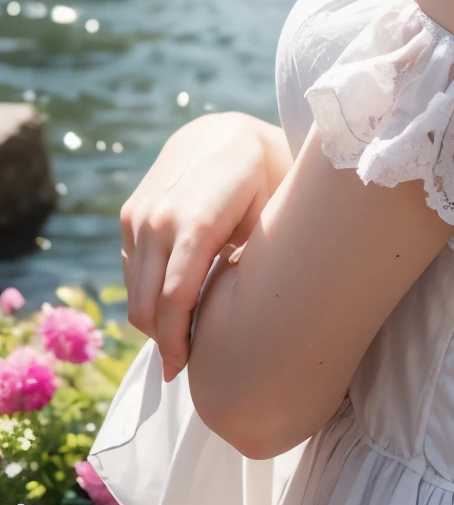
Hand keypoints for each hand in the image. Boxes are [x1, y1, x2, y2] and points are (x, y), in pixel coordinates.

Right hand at [120, 113, 290, 379]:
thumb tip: (245, 318)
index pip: (177, 298)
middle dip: (163, 340)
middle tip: (185, 364)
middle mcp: (159, 217)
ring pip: (135, 291)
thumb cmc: (266, 177)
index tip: (185, 369)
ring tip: (183, 338)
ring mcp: (138, 215)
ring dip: (154, 320)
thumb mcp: (272, 214)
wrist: (226, 135)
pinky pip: (132, 270)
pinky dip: (149, 293)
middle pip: (148, 303)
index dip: (178, 341)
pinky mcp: (129, 215)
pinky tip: (175, 303)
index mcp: (197, 219)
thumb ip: (252, 261)